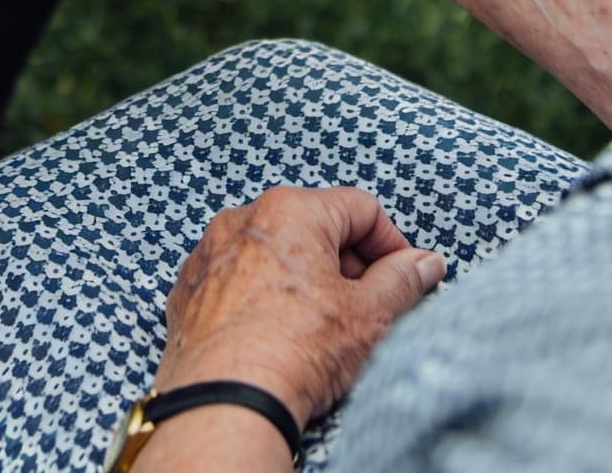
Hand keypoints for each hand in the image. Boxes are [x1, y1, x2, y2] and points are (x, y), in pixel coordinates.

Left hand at [154, 186, 444, 430]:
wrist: (224, 401)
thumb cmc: (294, 351)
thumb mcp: (370, 315)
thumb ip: (402, 281)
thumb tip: (424, 264)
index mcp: (290, 209)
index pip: (361, 209)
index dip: (391, 245)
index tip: (403, 278)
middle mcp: (242, 220)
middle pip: (314, 228)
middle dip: (346, 265)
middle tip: (366, 308)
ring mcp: (208, 254)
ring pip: (273, 255)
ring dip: (303, 281)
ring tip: (320, 327)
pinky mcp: (188, 291)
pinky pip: (236, 281)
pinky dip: (260, 299)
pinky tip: (276, 335)